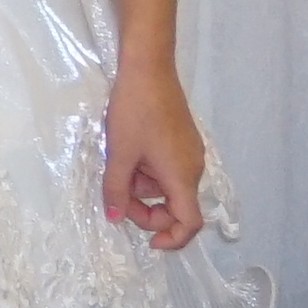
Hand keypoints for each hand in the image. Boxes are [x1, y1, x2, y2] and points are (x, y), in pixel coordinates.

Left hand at [97, 51, 210, 249]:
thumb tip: (115, 218)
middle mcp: (193, 167)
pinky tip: (128, 151)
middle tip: (117, 195)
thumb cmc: (135, 111)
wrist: (148, 67)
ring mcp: (189, 152)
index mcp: (182, 176)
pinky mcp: (182, 139)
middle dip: (146, 209)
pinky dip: (148, 170)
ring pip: (167, 186)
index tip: (149, 241)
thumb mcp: (119, 153)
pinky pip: (167, 168)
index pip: (190, 223)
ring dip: (142, 185)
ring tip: (119, 161)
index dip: (172, 239)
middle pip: (176, 206)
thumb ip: (116, 190)